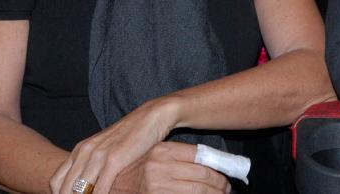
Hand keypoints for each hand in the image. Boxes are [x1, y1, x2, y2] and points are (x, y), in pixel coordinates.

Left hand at [50, 97, 177, 193]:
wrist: (151, 117)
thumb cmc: (130, 135)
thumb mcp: (105, 147)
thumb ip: (92, 163)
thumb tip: (85, 184)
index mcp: (80, 150)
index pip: (56, 181)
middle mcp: (85, 153)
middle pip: (64, 189)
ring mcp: (98, 156)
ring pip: (79, 192)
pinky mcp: (114, 161)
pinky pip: (100, 190)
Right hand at [111, 142, 230, 193]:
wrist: (113, 188)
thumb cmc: (137, 173)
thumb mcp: (156, 159)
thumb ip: (179, 158)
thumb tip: (213, 163)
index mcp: (163, 150)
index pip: (201, 156)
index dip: (218, 167)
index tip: (226, 174)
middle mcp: (160, 166)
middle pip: (204, 175)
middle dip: (220, 184)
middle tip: (226, 188)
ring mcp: (157, 185)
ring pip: (199, 190)